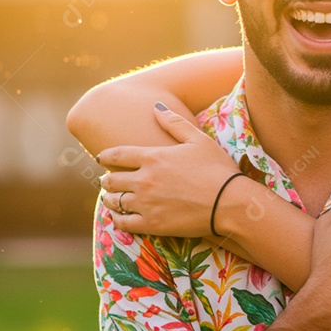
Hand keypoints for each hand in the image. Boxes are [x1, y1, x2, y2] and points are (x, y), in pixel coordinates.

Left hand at [97, 104, 242, 237]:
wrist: (230, 203)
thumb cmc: (218, 169)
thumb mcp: (198, 139)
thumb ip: (174, 123)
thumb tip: (156, 106)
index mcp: (153, 157)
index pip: (116, 155)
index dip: (105, 157)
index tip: (101, 159)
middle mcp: (144, 180)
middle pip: (111, 180)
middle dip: (107, 180)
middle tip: (108, 181)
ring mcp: (146, 204)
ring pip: (114, 202)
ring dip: (110, 200)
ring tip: (112, 199)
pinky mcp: (152, 224)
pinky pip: (124, 223)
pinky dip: (118, 220)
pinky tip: (121, 217)